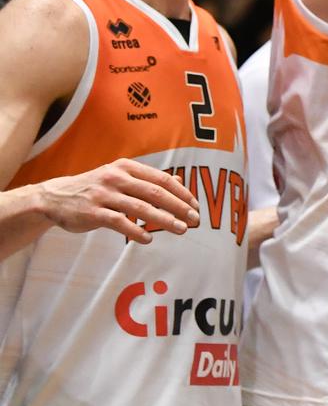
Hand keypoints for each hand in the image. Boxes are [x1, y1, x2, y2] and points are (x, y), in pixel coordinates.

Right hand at [36, 159, 198, 243]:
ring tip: (181, 229)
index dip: (181, 193)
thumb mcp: (120, 177)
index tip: (195, 206)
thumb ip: (147, 180)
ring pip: (141, 208)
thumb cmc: (95, 188)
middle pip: (156, 193)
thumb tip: (179, 180)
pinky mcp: (93, 212)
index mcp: (126, 168)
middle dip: (179, 207)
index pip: (161, 179)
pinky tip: (149, 238)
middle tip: (195, 219)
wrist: (54, 197)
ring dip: (165, 220)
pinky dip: (136, 231)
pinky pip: (120, 222)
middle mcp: (116, 178)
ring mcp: (104, 195)